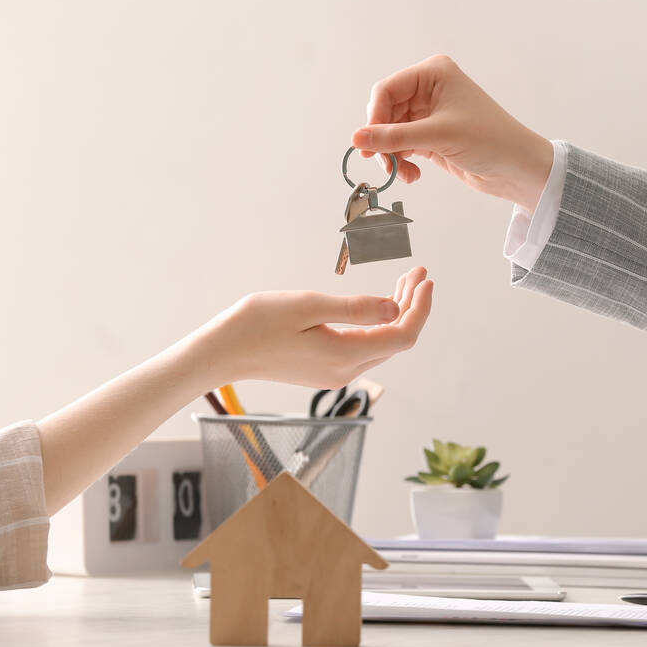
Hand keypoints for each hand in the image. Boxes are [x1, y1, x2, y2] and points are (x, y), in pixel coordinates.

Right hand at [197, 266, 432, 388]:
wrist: (221, 353)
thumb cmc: (257, 323)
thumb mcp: (308, 306)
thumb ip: (354, 309)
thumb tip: (395, 309)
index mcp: (345, 355)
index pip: (402, 334)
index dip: (420, 307)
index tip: (425, 278)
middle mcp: (346, 371)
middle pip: (396, 340)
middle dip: (412, 305)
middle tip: (417, 272)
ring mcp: (335, 374)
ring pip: (381, 344)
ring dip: (396, 314)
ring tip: (403, 283)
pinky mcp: (325, 370)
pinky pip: (365, 348)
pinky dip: (377, 325)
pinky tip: (378, 306)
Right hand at [351, 55, 552, 210]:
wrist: (518, 168)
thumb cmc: (490, 140)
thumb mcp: (439, 136)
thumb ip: (394, 137)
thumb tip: (356, 138)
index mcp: (433, 73)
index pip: (387, 90)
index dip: (374, 117)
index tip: (367, 144)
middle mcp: (429, 89)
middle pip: (385, 113)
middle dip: (383, 140)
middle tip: (385, 165)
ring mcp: (429, 114)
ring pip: (391, 133)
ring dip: (392, 155)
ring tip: (403, 174)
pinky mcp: (431, 137)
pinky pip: (402, 147)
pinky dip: (402, 162)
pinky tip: (412, 175)